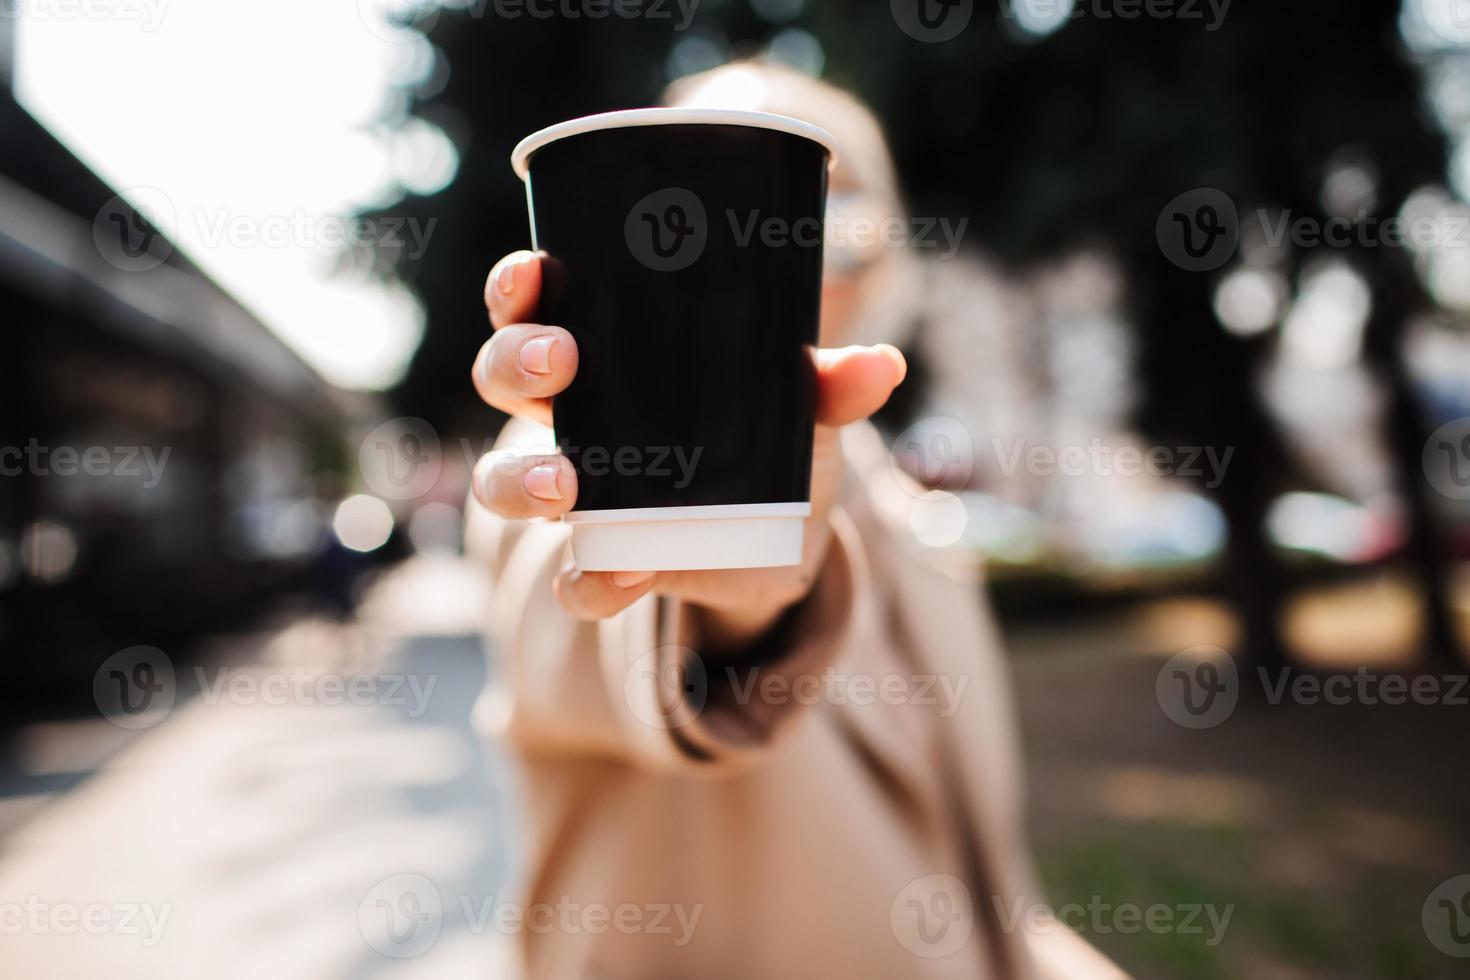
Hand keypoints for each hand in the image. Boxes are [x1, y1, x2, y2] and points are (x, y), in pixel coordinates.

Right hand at [471, 250, 905, 649]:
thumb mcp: (801, 404)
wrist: (785, 541)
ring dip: (521, 479)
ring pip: (505, 484)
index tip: (533, 268)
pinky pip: (574, 581)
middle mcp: (571, 420)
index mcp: (604, 356)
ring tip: (564, 484)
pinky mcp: (604, 566)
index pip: (533, 307)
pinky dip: (592, 581)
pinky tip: (626, 574)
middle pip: (502, 378)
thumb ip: (830, 383)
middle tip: (560, 361)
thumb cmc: (772, 439)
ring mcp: (577, 496)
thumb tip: (881, 365)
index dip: (517, 287)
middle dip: (514, 363)